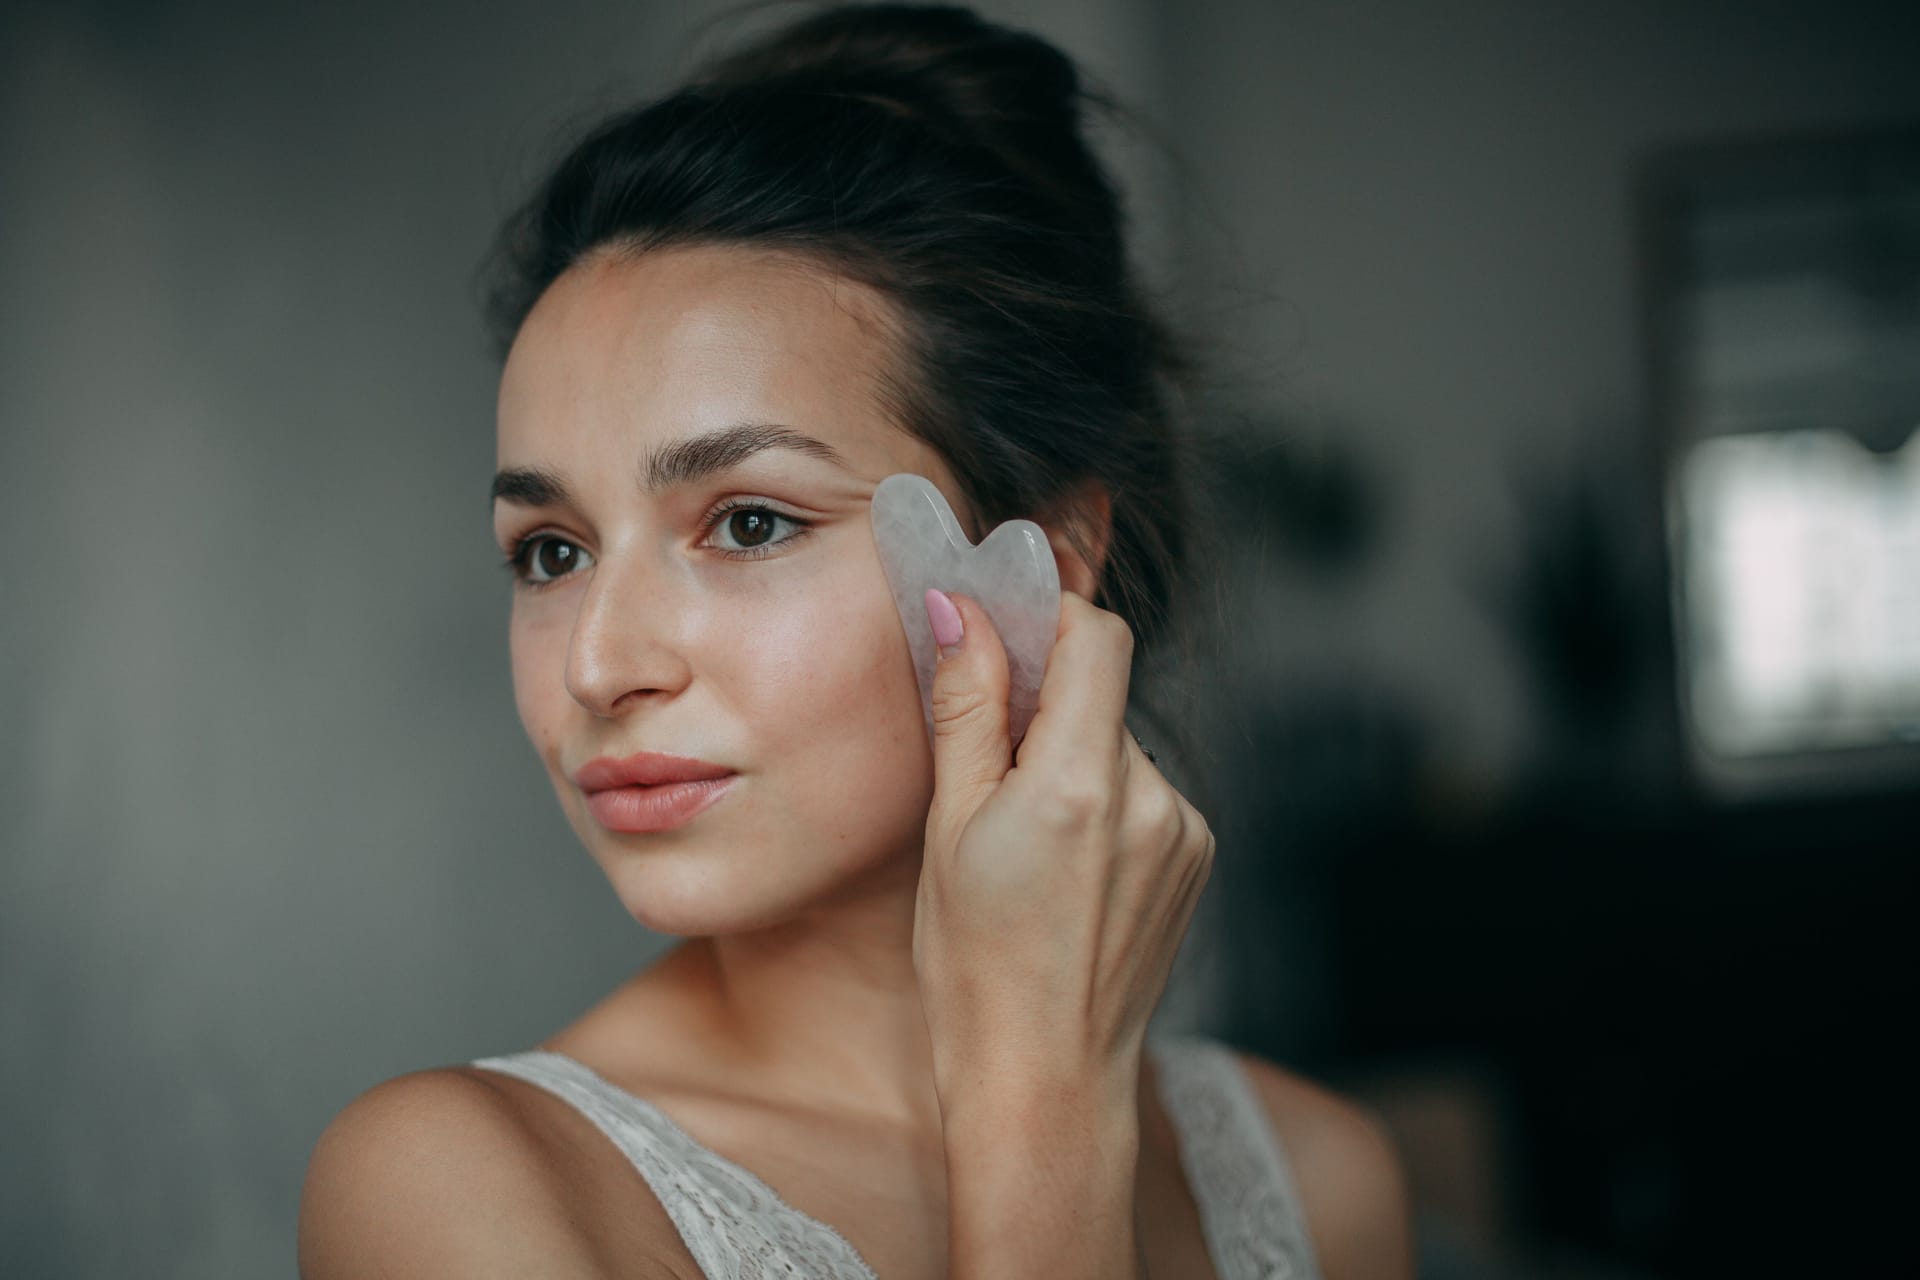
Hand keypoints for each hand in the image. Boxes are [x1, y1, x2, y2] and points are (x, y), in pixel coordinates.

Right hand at [912, 587, 1215, 1097]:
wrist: (1045, 1080)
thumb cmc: (977, 968)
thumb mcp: (949, 829)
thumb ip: (966, 709)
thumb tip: (958, 610)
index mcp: (1083, 784)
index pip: (1098, 637)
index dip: (1049, 617)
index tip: (1001, 631)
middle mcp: (1152, 798)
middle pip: (1102, 693)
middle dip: (1042, 706)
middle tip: (983, 766)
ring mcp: (1184, 831)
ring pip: (1117, 744)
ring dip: (1072, 759)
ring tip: (1023, 841)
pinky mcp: (1196, 858)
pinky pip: (1143, 793)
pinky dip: (1102, 803)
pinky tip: (1063, 868)